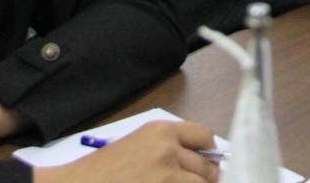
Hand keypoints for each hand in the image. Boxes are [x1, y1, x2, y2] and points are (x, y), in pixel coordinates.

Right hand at [39, 121, 219, 182]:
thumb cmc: (102, 170)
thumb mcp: (137, 144)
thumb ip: (168, 147)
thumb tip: (201, 161)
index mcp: (160, 131)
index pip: (205, 137)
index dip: (207, 152)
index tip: (205, 162)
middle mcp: (167, 150)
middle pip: (208, 167)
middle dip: (204, 178)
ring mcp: (166, 177)